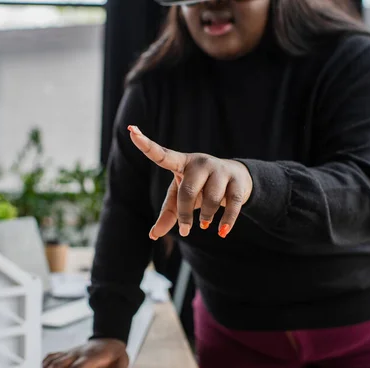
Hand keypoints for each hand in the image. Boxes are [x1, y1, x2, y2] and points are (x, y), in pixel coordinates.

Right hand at [41, 339, 128, 367]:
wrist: (109, 338)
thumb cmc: (114, 353)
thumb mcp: (123, 361)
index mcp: (91, 356)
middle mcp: (79, 353)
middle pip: (61, 363)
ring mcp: (72, 351)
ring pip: (55, 359)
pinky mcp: (68, 352)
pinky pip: (54, 356)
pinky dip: (45, 362)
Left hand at [128, 125, 252, 239]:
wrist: (237, 179)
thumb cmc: (201, 188)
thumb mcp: (181, 197)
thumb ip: (168, 214)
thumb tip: (153, 235)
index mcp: (181, 163)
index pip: (162, 154)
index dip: (146, 144)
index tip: (132, 131)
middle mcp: (200, 163)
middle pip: (188, 191)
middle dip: (185, 214)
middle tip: (186, 230)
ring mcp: (220, 170)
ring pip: (211, 200)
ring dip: (206, 217)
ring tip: (205, 223)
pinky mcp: (237, 181)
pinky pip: (232, 204)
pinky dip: (226, 221)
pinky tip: (221, 232)